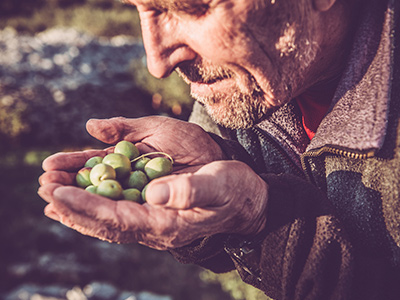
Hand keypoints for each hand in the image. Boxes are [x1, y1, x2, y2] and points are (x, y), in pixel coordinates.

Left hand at [39, 160, 267, 249]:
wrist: (245, 201)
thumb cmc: (235, 190)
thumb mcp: (219, 184)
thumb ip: (190, 191)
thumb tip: (152, 192)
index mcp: (168, 224)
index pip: (118, 219)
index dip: (87, 206)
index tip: (59, 193)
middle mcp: (155, 228)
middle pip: (104, 223)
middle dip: (73, 208)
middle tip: (44, 191)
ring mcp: (153, 221)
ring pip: (107, 219)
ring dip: (78, 208)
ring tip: (51, 196)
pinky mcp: (154, 211)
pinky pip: (117, 212)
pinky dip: (95, 205)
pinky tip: (81, 198)